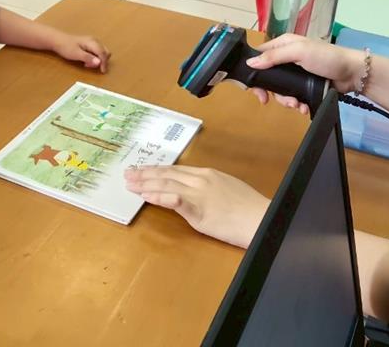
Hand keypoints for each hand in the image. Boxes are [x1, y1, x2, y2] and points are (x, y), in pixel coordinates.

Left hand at [54, 33, 109, 72]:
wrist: (57, 40)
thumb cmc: (66, 47)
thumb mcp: (76, 54)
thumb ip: (88, 58)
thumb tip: (99, 62)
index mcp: (92, 42)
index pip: (103, 53)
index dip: (104, 63)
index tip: (102, 71)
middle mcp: (94, 40)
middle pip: (105, 52)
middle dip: (101, 61)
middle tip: (90, 66)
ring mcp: (92, 41)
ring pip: (102, 52)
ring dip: (98, 59)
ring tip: (87, 64)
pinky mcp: (89, 43)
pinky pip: (97, 51)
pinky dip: (95, 57)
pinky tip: (86, 60)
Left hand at [125, 166, 268, 248]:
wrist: (260, 218)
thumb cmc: (248, 207)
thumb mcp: (226, 187)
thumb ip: (207, 186)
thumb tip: (191, 188)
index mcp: (206, 174)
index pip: (174, 170)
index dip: (155, 170)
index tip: (141, 170)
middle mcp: (200, 180)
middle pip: (166, 175)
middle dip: (145, 174)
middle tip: (128, 174)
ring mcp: (198, 195)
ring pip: (166, 186)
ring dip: (145, 184)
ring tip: (130, 184)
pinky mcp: (199, 212)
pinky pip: (174, 202)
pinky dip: (158, 197)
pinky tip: (146, 196)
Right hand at [245, 34, 362, 113]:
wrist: (352, 73)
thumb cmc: (326, 57)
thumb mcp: (299, 52)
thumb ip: (274, 57)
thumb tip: (251, 63)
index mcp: (283, 45)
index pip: (259, 55)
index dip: (252, 70)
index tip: (252, 86)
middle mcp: (286, 58)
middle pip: (267, 77)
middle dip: (269, 91)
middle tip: (267, 101)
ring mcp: (295, 74)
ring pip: (279, 90)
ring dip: (285, 100)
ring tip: (295, 105)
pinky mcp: (304, 86)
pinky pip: (292, 97)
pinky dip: (296, 103)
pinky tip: (303, 107)